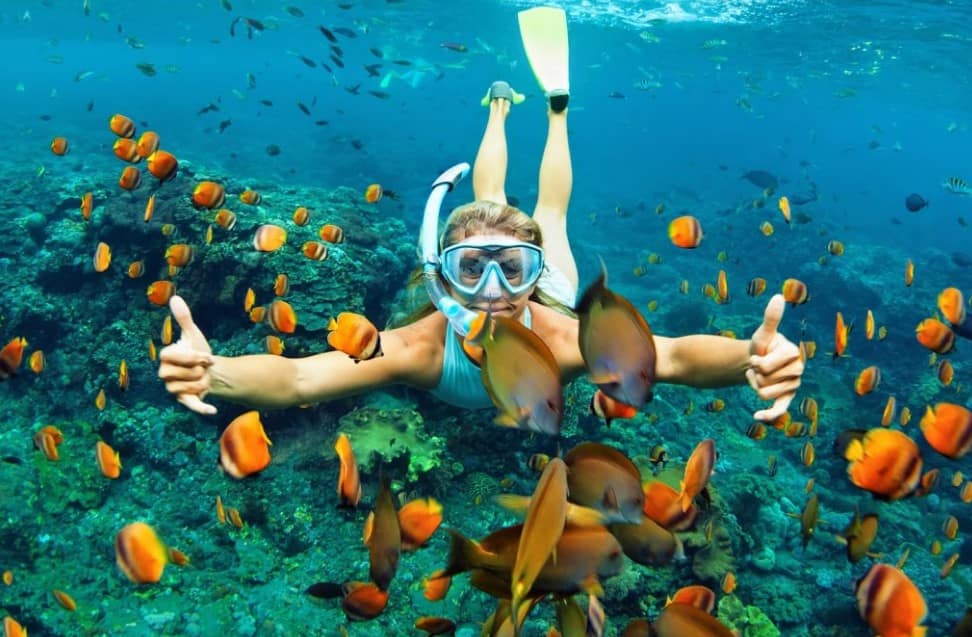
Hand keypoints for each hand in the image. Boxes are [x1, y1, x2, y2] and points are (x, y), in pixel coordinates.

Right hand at [158, 295, 216, 414]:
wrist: (210, 370)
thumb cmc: (198, 351)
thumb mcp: (192, 334)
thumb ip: (183, 318)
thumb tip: (175, 298)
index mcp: (165, 357)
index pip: (178, 358)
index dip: (195, 357)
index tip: (206, 356)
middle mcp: (164, 374)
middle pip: (186, 373)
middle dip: (201, 369)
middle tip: (203, 368)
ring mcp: (173, 389)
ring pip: (192, 387)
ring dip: (204, 381)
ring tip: (203, 377)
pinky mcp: (184, 401)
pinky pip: (191, 406)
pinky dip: (201, 409)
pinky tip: (212, 411)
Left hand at [746, 294, 803, 420]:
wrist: (758, 360)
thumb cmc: (763, 346)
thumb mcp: (764, 333)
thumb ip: (771, 318)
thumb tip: (778, 296)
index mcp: (794, 354)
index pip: (766, 367)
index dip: (755, 363)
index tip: (757, 357)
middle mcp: (798, 371)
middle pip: (765, 382)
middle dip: (755, 375)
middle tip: (758, 367)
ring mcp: (793, 386)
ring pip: (764, 394)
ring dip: (754, 386)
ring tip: (759, 376)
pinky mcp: (787, 399)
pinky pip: (779, 410)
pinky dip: (768, 415)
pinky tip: (756, 417)